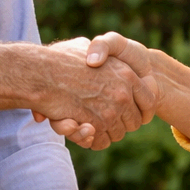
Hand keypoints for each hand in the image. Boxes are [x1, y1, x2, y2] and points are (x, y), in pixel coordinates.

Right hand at [32, 37, 155, 149]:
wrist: (40, 73)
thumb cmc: (58, 59)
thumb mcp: (85, 47)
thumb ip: (97, 53)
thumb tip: (97, 58)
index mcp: (126, 73)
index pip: (150, 101)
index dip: (141, 111)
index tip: (129, 114)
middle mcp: (123, 92)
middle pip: (134, 122)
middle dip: (120, 125)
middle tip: (103, 121)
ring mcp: (111, 109)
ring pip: (117, 134)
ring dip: (104, 134)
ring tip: (88, 125)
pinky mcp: (96, 124)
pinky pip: (100, 141)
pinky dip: (91, 141)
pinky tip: (81, 131)